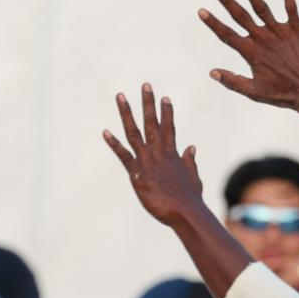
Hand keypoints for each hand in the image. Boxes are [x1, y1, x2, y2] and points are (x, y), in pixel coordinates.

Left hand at [103, 84, 202, 227]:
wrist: (185, 212)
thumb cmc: (190, 198)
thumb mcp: (193, 176)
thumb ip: (190, 161)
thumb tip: (191, 147)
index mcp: (173, 153)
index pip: (169, 127)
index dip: (166, 112)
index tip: (164, 97)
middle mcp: (159, 152)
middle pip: (152, 122)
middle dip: (148, 103)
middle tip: (145, 85)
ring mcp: (147, 161)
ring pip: (135, 132)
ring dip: (127, 113)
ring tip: (121, 96)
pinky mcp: (137, 174)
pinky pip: (123, 155)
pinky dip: (114, 143)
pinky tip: (105, 132)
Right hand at [199, 0, 298, 113]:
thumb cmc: (284, 95)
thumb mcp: (255, 92)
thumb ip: (232, 81)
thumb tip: (211, 72)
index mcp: (252, 54)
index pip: (227, 35)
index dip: (213, 23)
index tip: (201, 11)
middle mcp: (265, 40)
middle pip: (242, 17)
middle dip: (228, 2)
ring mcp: (282, 34)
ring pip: (263, 9)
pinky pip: (292, 8)